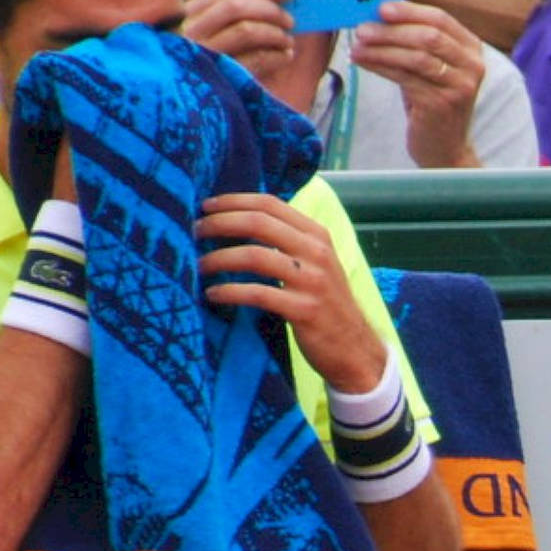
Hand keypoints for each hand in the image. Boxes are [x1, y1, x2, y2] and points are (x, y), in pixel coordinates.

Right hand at [181, 0, 297, 77]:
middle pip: (235, 5)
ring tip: (288, 40)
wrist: (189, 110)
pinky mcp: (218, 80)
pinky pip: (254, 61)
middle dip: (270, 9)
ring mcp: (202, 56)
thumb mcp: (214, 35)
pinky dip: (276, 55)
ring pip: (245, 30)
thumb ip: (235, 13)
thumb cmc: (208, 65)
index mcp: (188, 15)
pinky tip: (286, 56)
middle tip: (291, 20)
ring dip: (275, 33)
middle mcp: (189, 32)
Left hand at [195, 193, 386, 390]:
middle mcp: (317, 253)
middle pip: (258, 223)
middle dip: (220, 224)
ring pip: (254, 256)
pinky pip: (257, 293)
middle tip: (194, 232)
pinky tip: (213, 295)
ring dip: (219, 259)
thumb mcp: (317, 265)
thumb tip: (242, 222)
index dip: (233, 201)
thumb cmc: (327, 306)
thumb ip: (290, 242)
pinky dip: (229, 292)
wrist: (355, 349)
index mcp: (317, 236)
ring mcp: (312, 281)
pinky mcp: (304, 310)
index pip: (269, 204)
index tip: (206, 207)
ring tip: (198, 266)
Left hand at [351, 0, 483, 167]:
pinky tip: (364, 62)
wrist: (444, 150)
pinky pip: (406, 78)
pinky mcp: (442, 104)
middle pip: (428, 36)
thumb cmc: (431, 104)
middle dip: (392, 30)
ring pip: (416, 57)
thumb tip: (379, 16)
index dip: (409, 10)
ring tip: (357, 46)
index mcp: (471, 49)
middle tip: (362, 28)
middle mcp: (472, 66)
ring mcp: (459, 86)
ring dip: (382, 49)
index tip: (381, 7)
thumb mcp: (430, 69)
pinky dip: (381, 67)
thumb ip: (415, 43)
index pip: (440, 19)